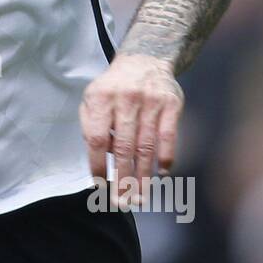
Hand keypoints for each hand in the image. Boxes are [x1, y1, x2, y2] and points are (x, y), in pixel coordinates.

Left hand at [79, 53, 183, 210]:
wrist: (144, 59)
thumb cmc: (113, 87)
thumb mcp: (92, 98)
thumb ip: (90, 125)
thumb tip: (100, 157)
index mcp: (101, 98)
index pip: (97, 139)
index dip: (98, 165)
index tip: (99, 186)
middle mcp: (126, 99)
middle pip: (124, 148)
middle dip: (122, 179)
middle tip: (121, 203)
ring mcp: (151, 101)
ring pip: (146, 147)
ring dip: (143, 176)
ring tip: (140, 197)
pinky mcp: (171, 104)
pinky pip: (168, 137)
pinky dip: (165, 158)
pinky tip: (161, 174)